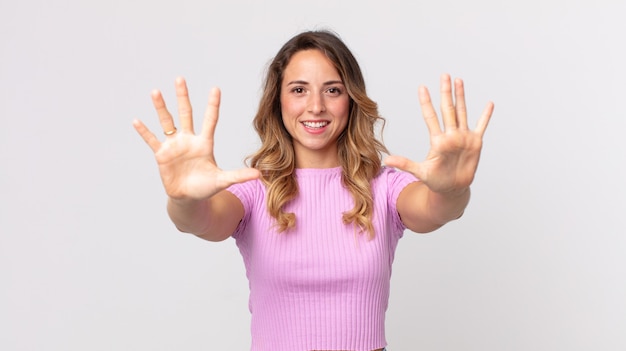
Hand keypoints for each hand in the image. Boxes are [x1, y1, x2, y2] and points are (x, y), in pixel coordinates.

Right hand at [133, 77, 259, 200]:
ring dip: (161, 107)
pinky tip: (136, 121)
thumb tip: (260, 175)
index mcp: (204, 143)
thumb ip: (239, 175)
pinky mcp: (162, 154)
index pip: (210, 120)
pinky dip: (144, 131)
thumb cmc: (206, 187)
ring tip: (155, 92)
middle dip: (183, 96)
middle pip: (186, 114)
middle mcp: (189, 140)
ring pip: (167, 122)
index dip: (212, 105)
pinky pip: (152, 140)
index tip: (216, 88)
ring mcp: (174, 145)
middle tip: (180, 78)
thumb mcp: (223, 180)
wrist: (188, 198)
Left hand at [385, 74, 493, 194]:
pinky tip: (489, 104)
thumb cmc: (435, 180)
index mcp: (437, 140)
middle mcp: (450, 135)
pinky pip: (481, 126)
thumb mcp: (420, 172)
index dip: (426, 103)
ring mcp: (463, 137)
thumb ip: (404, 164)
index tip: (422, 88)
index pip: (430, 117)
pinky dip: (485, 116)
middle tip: (444, 75)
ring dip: (461, 97)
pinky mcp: (475, 143)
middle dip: (446, 92)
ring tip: (458, 80)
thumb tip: (386, 161)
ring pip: (462, 112)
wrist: (452, 189)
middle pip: (447, 109)